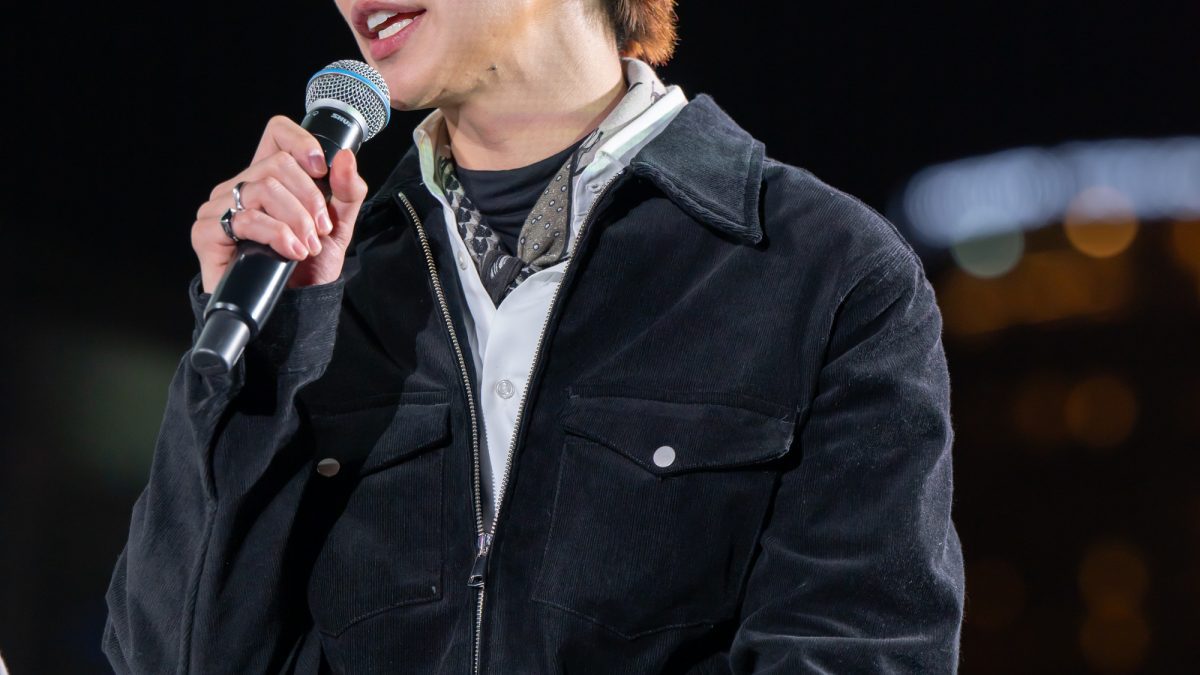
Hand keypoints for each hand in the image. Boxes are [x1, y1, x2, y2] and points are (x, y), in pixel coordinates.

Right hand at [191, 115, 368, 292]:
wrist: (290, 308)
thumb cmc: (306, 267)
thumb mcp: (337, 227)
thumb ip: (347, 192)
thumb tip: (346, 157)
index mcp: (269, 176)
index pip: (277, 133)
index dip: (301, 142)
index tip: (322, 169)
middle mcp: (240, 186)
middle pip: (277, 165)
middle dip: (310, 199)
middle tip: (321, 230)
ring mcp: (219, 207)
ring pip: (263, 189)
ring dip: (297, 221)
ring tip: (307, 246)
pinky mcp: (207, 232)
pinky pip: (245, 219)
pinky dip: (277, 235)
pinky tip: (291, 252)